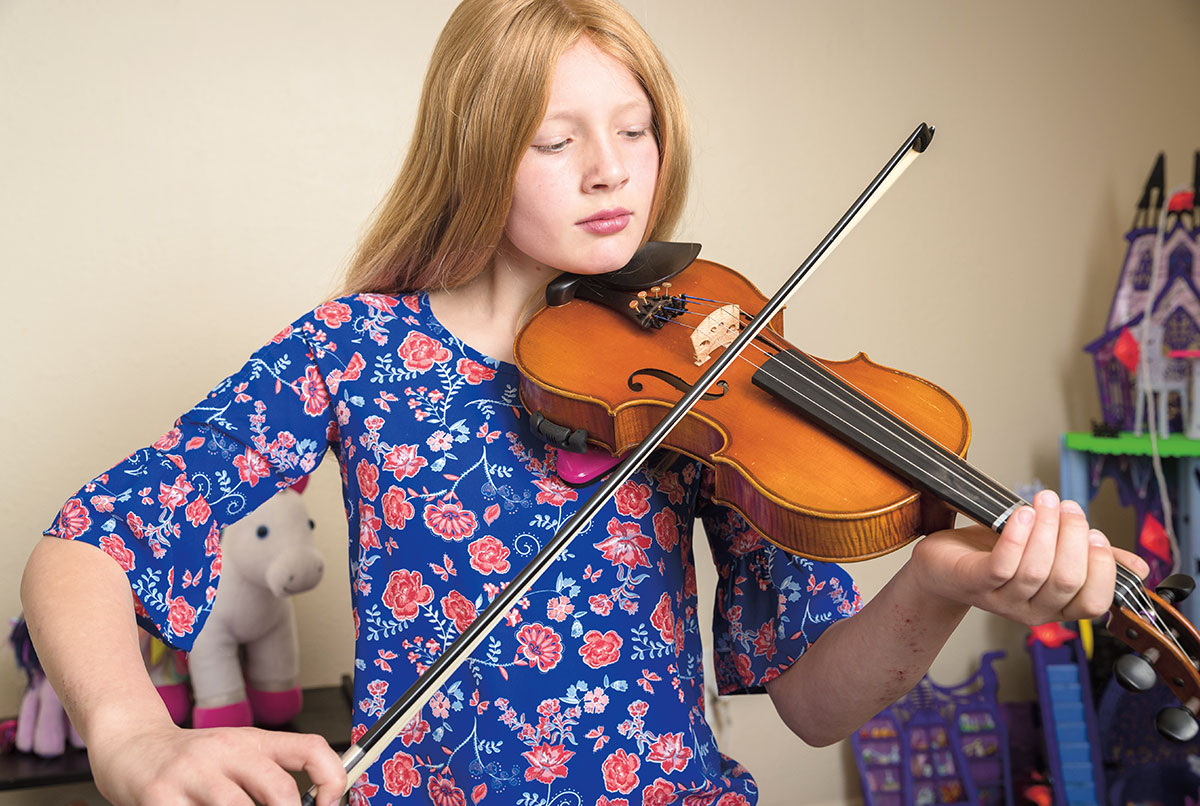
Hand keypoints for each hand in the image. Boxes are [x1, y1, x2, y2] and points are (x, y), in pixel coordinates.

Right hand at [87, 720, 345, 805]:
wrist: (132, 747)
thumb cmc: (191, 761)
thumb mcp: (238, 756)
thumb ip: (271, 777)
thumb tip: (312, 803)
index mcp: (254, 741)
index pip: (310, 749)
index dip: (332, 779)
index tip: (330, 803)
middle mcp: (227, 751)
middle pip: (279, 791)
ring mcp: (193, 774)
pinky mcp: (160, 796)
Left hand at [908, 489, 1148, 625]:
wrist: (941, 565)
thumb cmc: (994, 555)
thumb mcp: (1048, 555)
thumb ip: (1088, 560)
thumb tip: (1139, 568)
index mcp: (1056, 607)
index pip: (1094, 602)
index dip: (1102, 568)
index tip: (1095, 534)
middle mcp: (1032, 610)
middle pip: (1067, 581)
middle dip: (1073, 537)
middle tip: (1066, 506)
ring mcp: (1001, 600)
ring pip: (1037, 571)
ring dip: (1047, 529)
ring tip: (1045, 500)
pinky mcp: (974, 583)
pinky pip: (1003, 565)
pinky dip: (1018, 536)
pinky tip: (1023, 513)